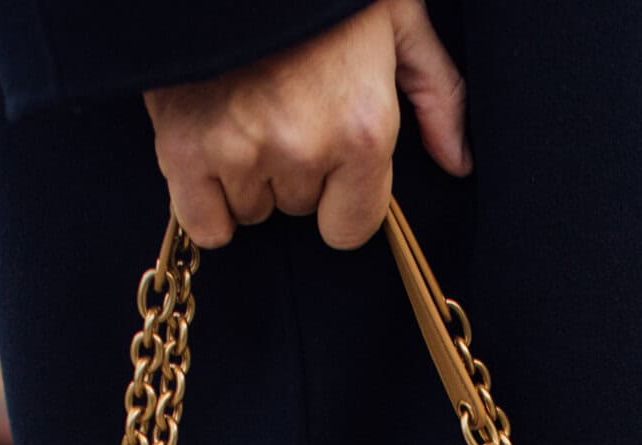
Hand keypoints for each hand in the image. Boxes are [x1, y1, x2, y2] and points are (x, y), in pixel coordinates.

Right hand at [144, 0, 468, 251]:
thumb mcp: (397, 18)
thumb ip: (436, 92)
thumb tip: (457, 161)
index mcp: (362, 127)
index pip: (350, 227)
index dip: (339, 196)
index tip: (326, 155)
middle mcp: (303, 147)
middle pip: (299, 209)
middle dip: (292, 169)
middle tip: (280, 105)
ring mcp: (240, 148)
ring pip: (251, 210)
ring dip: (247, 175)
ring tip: (243, 107)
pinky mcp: (184, 145)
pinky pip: (204, 222)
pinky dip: (202, 196)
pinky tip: (208, 147)